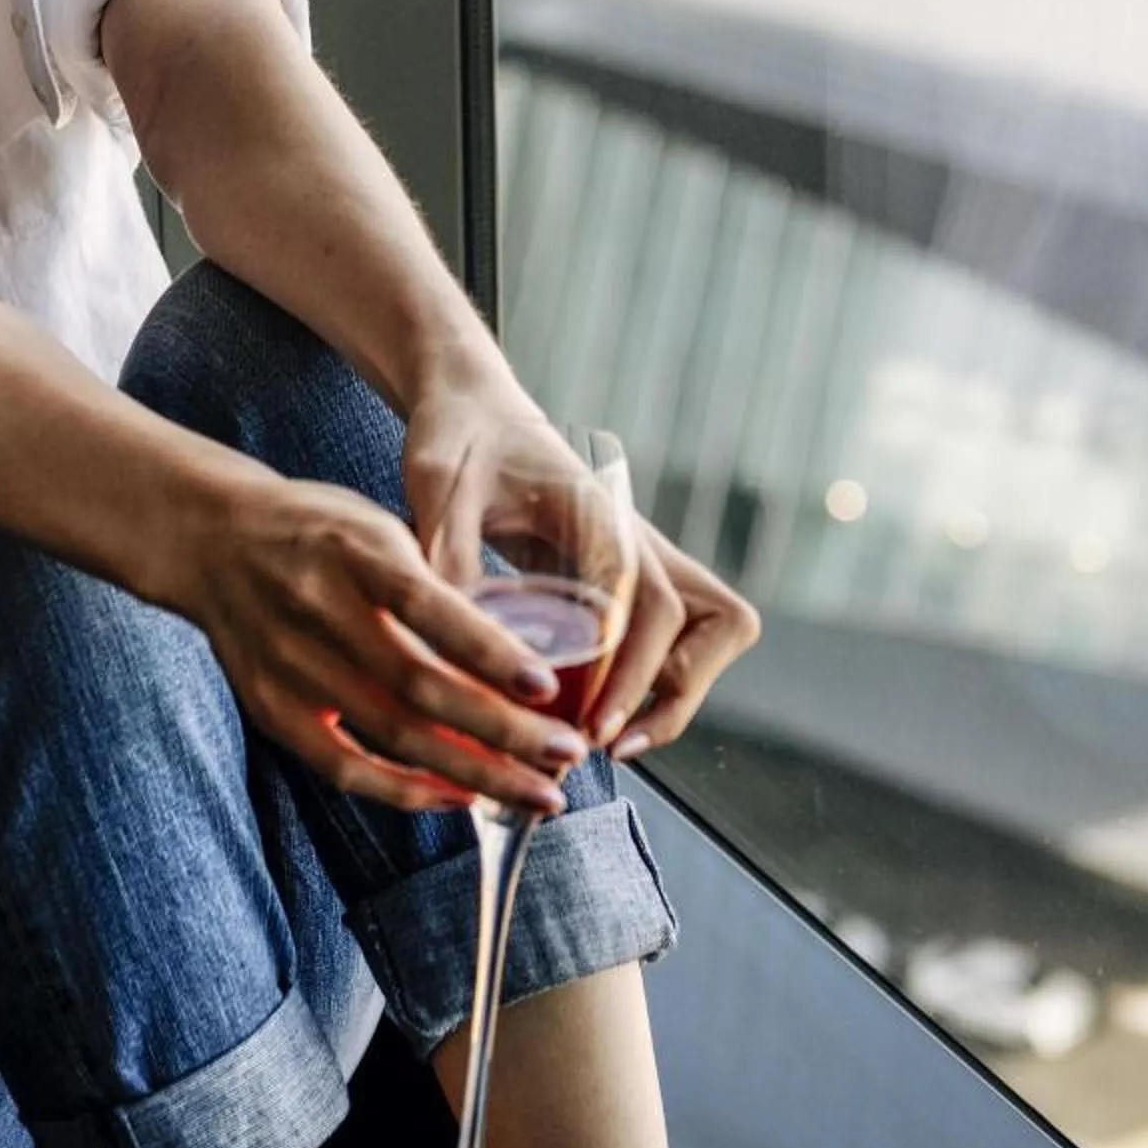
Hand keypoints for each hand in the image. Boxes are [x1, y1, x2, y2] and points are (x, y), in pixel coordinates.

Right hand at [171, 464, 592, 816]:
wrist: (213, 540)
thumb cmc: (320, 530)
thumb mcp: (379, 527)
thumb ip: (437, 582)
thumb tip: (518, 653)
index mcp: (355, 552)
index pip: (429, 607)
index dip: (488, 652)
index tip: (547, 687)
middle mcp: (320, 611)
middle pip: (420, 686)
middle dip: (503, 730)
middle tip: (569, 755)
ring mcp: (292, 668)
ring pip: (394, 735)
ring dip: (474, 772)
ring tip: (539, 791)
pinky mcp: (273, 709)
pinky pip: (345, 767)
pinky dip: (407, 790)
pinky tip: (462, 797)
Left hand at [401, 367, 761, 762]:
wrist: (471, 405)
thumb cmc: (457, 436)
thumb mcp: (438, 485)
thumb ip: (449, 553)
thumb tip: (455, 637)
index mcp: (602, 514)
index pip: (652, 602)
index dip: (634, 673)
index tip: (595, 727)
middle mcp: (635, 539)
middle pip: (710, 624)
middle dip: (672, 693)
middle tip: (603, 742)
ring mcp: (637, 560)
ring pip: (704, 635)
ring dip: (672, 693)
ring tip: (604, 740)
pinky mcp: (621, 580)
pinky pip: (667, 640)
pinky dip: (648, 684)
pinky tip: (589, 717)